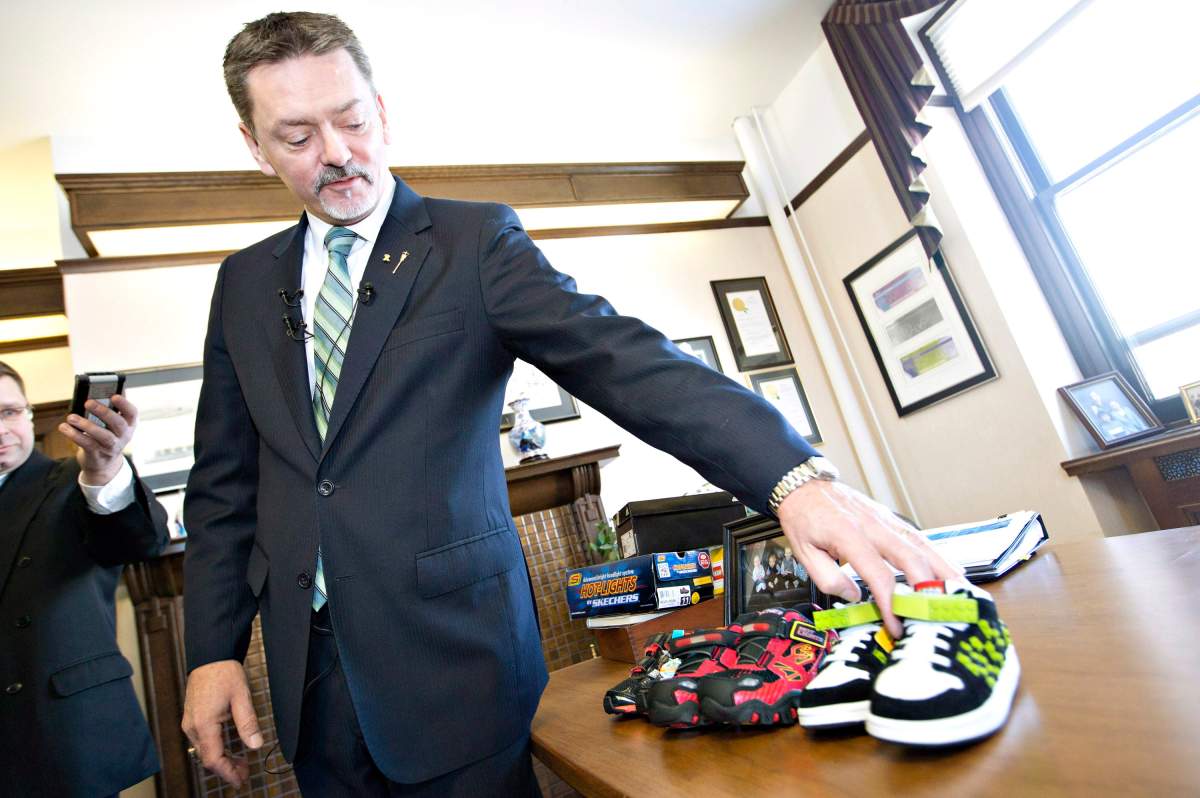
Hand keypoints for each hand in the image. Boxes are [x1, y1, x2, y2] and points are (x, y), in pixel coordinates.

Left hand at [61, 394, 137, 485]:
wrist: (102, 464)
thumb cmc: (104, 436)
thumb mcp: (110, 425)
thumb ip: (105, 412)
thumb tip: (90, 396)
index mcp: (128, 425)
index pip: (132, 413)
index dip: (124, 404)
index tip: (114, 396)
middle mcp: (123, 436)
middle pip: (118, 423)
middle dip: (103, 412)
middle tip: (87, 402)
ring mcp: (112, 447)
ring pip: (103, 436)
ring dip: (87, 425)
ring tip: (71, 417)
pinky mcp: (97, 455)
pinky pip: (87, 444)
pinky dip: (74, 435)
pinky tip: (64, 428)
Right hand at [181, 660, 262, 787]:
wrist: (210, 655)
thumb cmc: (224, 672)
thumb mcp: (241, 697)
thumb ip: (248, 723)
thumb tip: (255, 744)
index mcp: (204, 724)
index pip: (213, 759)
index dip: (227, 773)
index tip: (240, 780)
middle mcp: (192, 726)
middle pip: (208, 757)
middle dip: (227, 768)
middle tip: (246, 771)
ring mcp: (190, 722)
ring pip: (205, 750)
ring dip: (222, 758)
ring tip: (240, 761)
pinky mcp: (192, 717)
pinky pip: (202, 740)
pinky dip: (216, 748)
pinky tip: (229, 747)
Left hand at [777, 479, 962, 637]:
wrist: (804, 486)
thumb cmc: (804, 519)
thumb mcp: (803, 552)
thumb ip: (827, 577)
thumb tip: (854, 596)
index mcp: (848, 536)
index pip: (878, 575)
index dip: (891, 603)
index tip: (897, 625)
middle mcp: (873, 526)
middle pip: (910, 558)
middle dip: (928, 588)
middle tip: (940, 614)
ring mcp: (885, 520)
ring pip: (922, 545)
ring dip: (943, 571)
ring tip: (962, 594)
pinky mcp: (890, 519)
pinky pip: (919, 537)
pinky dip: (938, 555)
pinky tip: (952, 571)